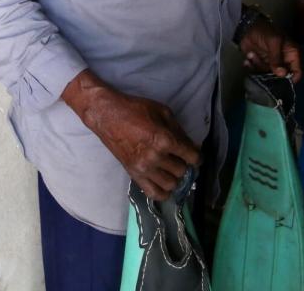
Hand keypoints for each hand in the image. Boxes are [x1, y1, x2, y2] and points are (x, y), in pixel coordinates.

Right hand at [61, 70, 199, 199]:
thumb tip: (191, 146)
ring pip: (171, 185)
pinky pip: (154, 194)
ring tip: (170, 168)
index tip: (195, 155)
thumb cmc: (135, 109)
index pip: (192, 157)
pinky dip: (163, 192)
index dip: (197, 156)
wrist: (106, 115)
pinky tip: (163, 182)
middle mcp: (155, 157)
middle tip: (179, 158)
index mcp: (164, 139)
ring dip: (174, 177)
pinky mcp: (134, 175)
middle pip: (182, 171)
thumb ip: (179, 130)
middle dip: (184, 164)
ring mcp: (143, 168)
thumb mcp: (162, 112)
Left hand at [239, 18, 302, 81]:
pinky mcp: (261, 64)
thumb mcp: (273, 42)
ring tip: (253, 54)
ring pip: (268, 75)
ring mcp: (271, 63)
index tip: (279, 80)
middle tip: (261, 63)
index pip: (296, 72)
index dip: (290, 79)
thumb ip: (277, 58)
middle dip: (269, 72)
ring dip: (258, 65)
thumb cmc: (264, 31)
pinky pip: (258, 72)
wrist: (246, 27)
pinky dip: (252, 66)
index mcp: (292, 54)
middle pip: (280, 76)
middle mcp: (283, 61)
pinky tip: (248, 58)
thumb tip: (282, 74)